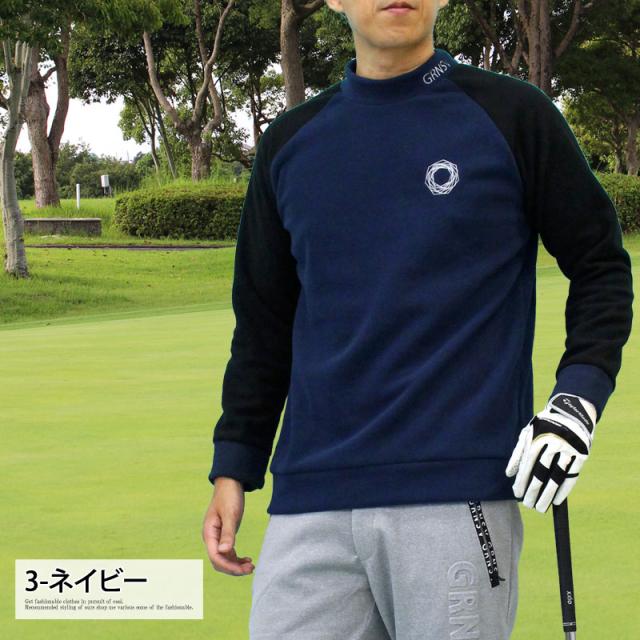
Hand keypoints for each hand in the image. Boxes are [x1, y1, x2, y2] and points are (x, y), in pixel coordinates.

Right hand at [202, 477, 254, 575]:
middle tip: (251, 569)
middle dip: (233, 568)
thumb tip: (223, 552)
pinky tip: (247, 560)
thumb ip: (228, 533)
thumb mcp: (230, 514)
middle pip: (219, 561)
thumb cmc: (229, 496)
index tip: (244, 569)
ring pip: (224, 558)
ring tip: (251, 567)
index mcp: (209, 533)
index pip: (215, 557)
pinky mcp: (225, 535)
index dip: (228, 566)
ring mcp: (217, 537)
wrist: (230, 483)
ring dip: (236, 565)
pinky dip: (237, 558)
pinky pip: (229, 553)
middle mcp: (211, 537)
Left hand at [505, 393, 596, 512]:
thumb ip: (518, 453)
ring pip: (556, 478)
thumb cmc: (544, 426)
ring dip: (548, 495)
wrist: (572, 412)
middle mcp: (552, 444)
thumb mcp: (527, 432)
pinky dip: (564, 490)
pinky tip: (556, 501)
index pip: (527, 465)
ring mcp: (568, 450)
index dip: (521, 481)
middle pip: (541, 473)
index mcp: (537, 438)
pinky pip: (572, 477)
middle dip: (533, 491)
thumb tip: (509, 474)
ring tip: (540, 507)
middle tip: (528, 504)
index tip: (517, 494)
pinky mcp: (582, 455)